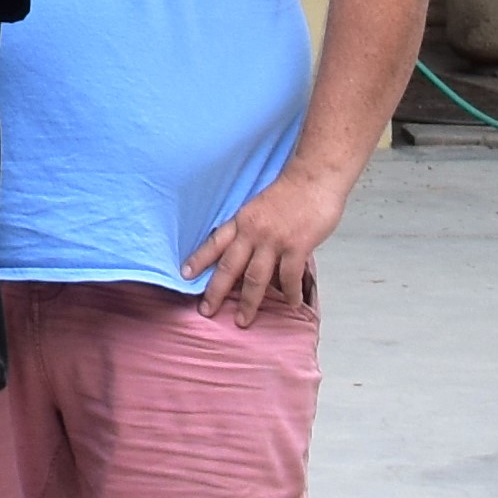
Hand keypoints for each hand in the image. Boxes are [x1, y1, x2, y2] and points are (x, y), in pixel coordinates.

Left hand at [182, 167, 343, 323]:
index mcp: (241, 221)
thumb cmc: (290, 191)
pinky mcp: (297, 246)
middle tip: (206, 310)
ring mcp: (274, 241)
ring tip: (243, 319)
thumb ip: (250, 228)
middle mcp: (252, 233)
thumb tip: (247, 251)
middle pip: (229, 267)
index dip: (198, 260)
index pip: (214, 243)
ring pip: (256, 278)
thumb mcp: (258, 207)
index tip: (184, 275)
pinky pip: (289, 276)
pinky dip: (288, 292)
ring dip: (249, 302)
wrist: (314, 178)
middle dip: (216, 291)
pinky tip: (288, 303)